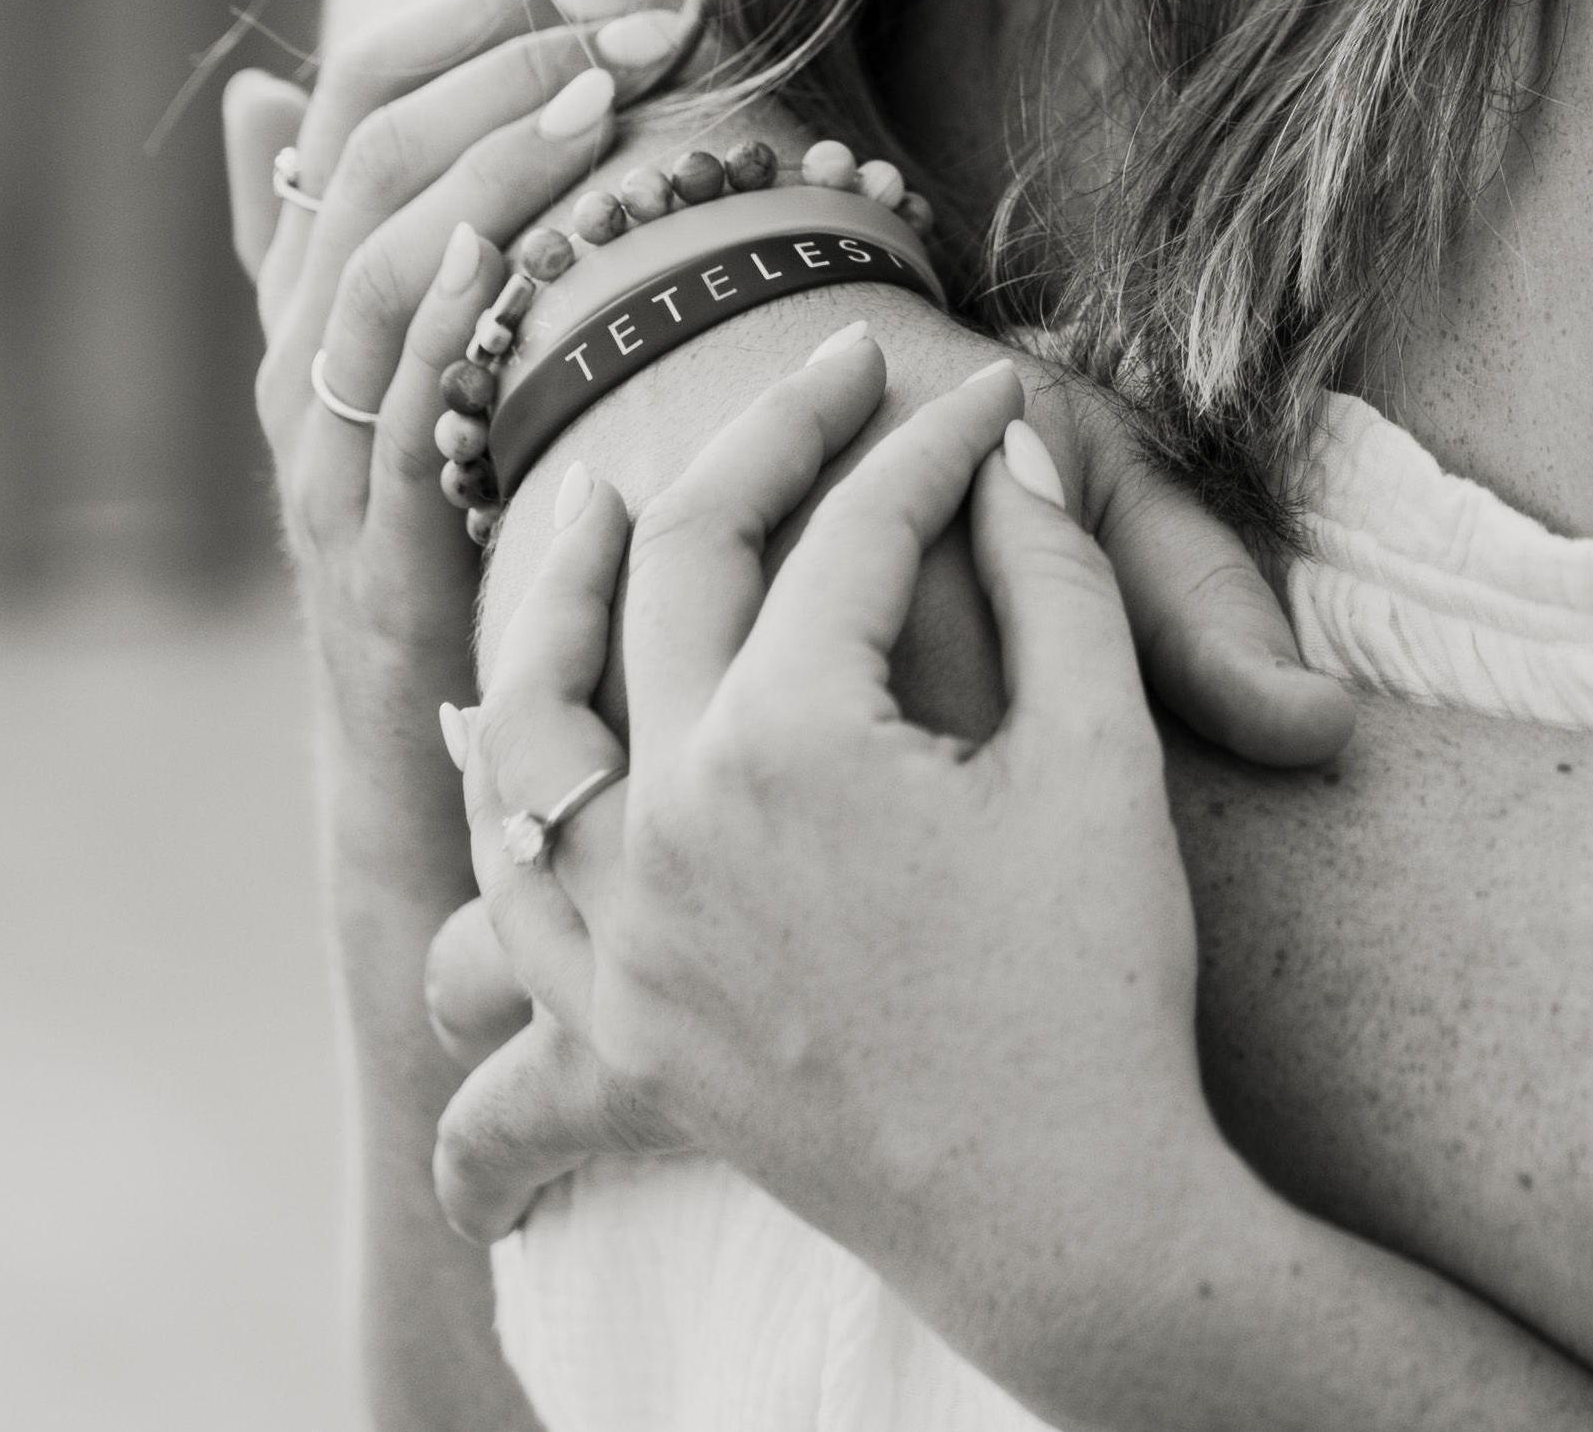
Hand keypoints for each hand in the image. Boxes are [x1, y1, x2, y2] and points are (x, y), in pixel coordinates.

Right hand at [225, 0, 689, 872]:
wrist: (422, 754)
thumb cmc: (430, 530)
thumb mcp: (375, 378)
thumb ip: (318, 242)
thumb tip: (259, 92)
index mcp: (304, 295)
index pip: (352, 98)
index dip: (467, 21)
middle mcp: (294, 361)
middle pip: (370, 164)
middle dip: (507, 72)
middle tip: (634, 32)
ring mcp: (325, 460)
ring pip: (374, 273)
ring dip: (493, 171)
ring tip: (597, 105)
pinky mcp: (379, 557)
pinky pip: (393, 423)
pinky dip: (444, 328)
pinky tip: (511, 260)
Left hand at [467, 339, 1249, 1378]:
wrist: (1062, 1210)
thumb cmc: (1097, 975)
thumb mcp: (1104, 745)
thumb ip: (1058, 574)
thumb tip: (1007, 456)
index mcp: (789, 743)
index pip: (850, 529)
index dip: (934, 442)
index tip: (992, 400)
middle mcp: (667, 828)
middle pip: (671, 573)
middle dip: (762, 447)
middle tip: (832, 381)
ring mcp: (621, 942)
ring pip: (528, 735)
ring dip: (556, 609)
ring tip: (598, 519)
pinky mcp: (619, 1041)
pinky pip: (498, 936)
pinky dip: (489, 844)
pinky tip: (507, 776)